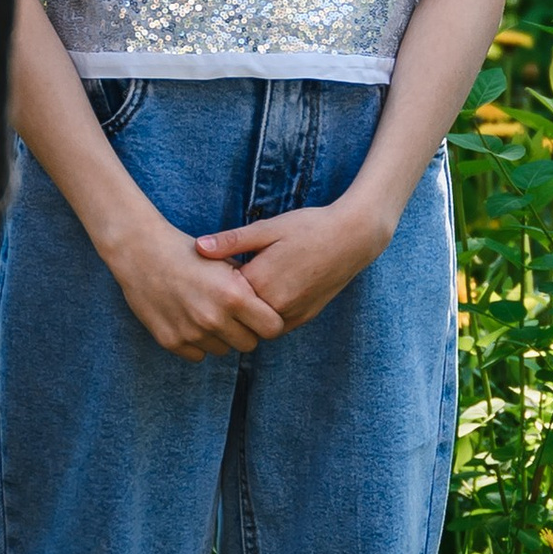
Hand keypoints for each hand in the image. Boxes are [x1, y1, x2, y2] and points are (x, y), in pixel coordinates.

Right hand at [105, 210, 287, 361]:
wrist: (141, 252)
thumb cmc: (187, 251)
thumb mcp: (225, 260)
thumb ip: (249, 284)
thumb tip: (269, 303)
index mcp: (234, 296)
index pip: (272, 328)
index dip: (269, 320)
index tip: (260, 313)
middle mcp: (215, 318)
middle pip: (249, 344)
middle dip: (245, 330)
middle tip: (233, 314)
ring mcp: (192, 333)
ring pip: (223, 350)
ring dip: (220, 337)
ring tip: (207, 312)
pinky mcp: (172, 342)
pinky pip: (198, 354)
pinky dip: (197, 341)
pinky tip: (188, 318)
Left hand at [195, 197, 391, 332]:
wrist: (354, 238)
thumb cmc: (309, 227)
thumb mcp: (268, 228)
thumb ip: (232, 241)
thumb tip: (198, 247)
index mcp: (260, 281)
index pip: (222, 293)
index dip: (213, 282)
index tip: (209, 271)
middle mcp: (274, 305)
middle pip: (236, 313)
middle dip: (228, 301)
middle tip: (221, 284)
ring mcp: (291, 315)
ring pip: (255, 325)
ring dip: (247, 312)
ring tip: (246, 287)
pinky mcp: (304, 318)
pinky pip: (275, 326)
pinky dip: (265, 315)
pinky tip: (265, 295)